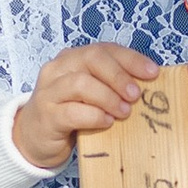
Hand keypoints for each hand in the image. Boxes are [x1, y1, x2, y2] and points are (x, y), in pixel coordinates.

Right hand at [12, 42, 160, 171]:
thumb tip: (148, 86)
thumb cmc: (69, 113)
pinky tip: (107, 122)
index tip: (153, 72)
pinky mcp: (46, 115)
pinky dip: (94, 116)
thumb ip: (111, 86)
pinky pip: (72, 112)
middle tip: (137, 95)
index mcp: (73, 58)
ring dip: (108, 97)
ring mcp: (49, 91)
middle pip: (92, 59)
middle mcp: (58, 69)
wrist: (34, 138)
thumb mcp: (91, 94)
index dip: (131, 59)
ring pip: (81, 83)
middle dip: (119, 75)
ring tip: (124, 111)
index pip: (104, 49)